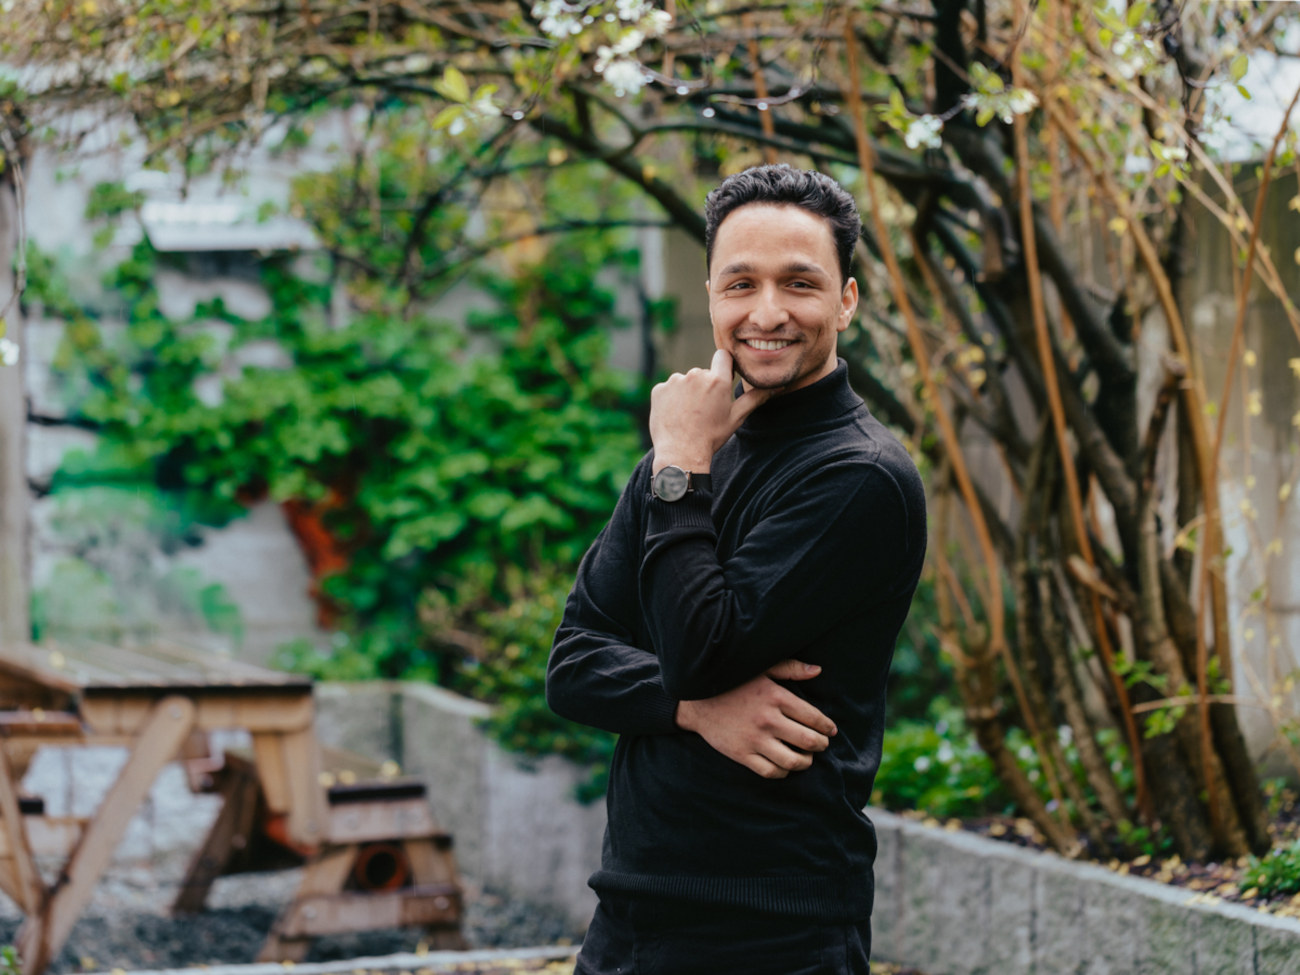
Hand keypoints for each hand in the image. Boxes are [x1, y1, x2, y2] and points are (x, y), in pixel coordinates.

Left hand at [649, 349, 771, 473]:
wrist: (681, 454)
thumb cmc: (711, 437)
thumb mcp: (736, 418)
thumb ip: (755, 398)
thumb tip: (777, 386)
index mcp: (717, 380)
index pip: (723, 356)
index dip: (724, 367)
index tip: (723, 379)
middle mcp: (695, 375)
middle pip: (703, 373)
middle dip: (705, 386)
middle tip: (704, 410)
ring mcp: (674, 381)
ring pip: (685, 381)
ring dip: (687, 392)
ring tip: (688, 415)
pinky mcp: (659, 389)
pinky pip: (668, 389)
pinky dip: (671, 399)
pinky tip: (675, 415)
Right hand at [675, 660, 836, 778]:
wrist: (697, 701)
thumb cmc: (733, 683)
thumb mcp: (761, 669)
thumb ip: (790, 669)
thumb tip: (818, 670)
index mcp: (775, 697)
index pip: (813, 717)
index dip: (827, 726)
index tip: (830, 730)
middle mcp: (768, 720)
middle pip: (808, 741)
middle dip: (821, 745)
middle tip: (822, 744)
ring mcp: (755, 739)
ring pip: (793, 761)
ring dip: (806, 762)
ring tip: (806, 757)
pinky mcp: (742, 754)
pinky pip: (771, 771)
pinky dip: (784, 772)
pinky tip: (785, 765)